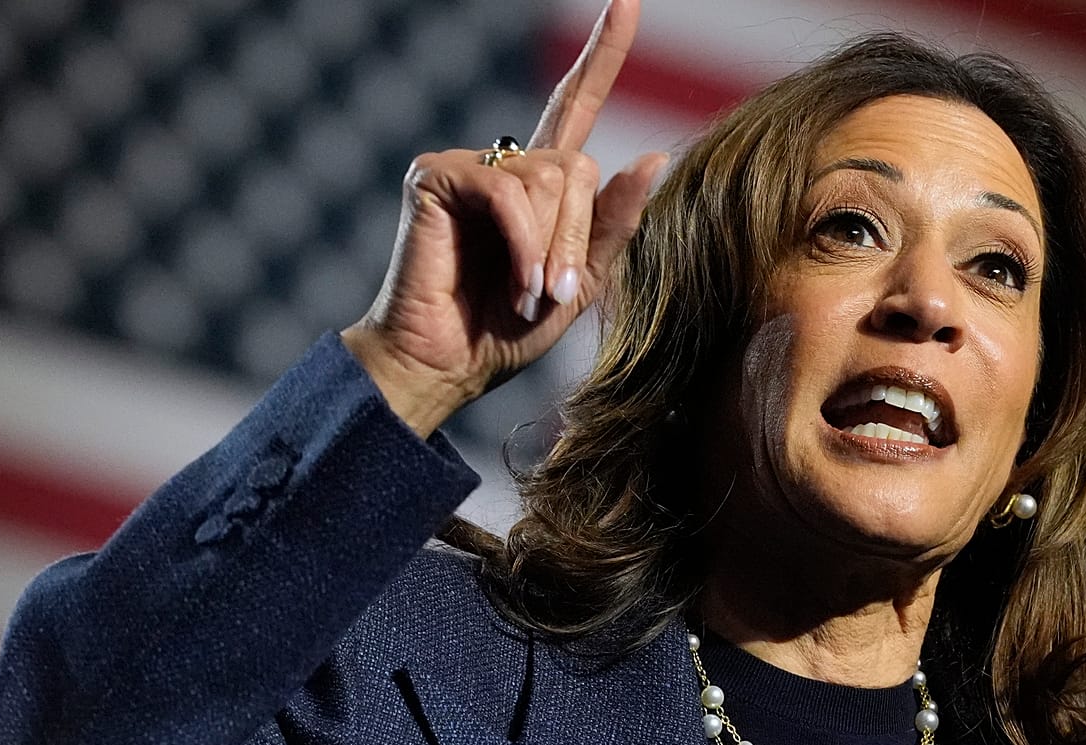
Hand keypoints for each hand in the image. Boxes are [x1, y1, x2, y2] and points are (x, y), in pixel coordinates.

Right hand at [341, 0, 667, 436]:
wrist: (445, 367)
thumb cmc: (503, 332)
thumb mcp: (579, 282)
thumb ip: (611, 224)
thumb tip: (650, 156)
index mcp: (539, 187)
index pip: (576, 104)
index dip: (603, 54)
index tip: (628, 2)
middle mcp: (504, 166)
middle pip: (576, 165)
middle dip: (576, 235)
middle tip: (552, 291)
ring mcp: (467, 167)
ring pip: (548, 178)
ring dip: (549, 246)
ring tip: (527, 292)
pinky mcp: (435, 176)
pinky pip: (509, 192)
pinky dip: (521, 243)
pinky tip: (512, 281)